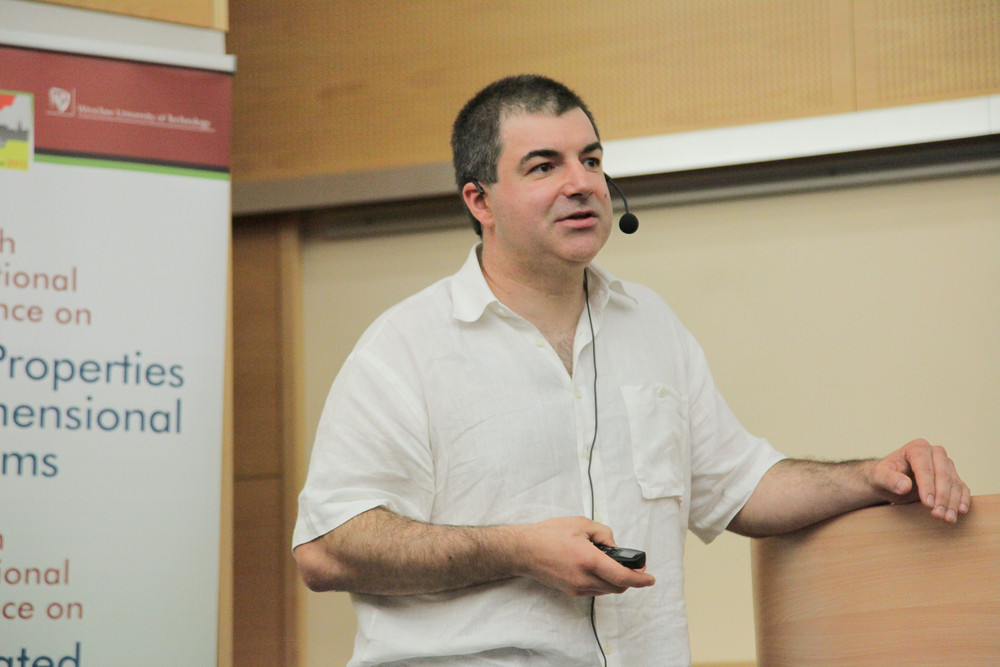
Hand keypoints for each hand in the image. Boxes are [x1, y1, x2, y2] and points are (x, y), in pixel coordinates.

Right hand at [510, 516, 654, 596]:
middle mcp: (584, 578)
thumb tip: (614, 547)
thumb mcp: (581, 524)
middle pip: (618, 587)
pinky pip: (594, 590)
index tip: (650, 578)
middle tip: (633, 567)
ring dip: (615, 580)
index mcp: (589, 560)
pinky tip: (596, 568)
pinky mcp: (571, 591)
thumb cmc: (548, 534)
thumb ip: (604, 533)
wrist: (524, 550)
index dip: (640, 580)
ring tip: (609, 563)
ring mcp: (577, 588)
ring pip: (606, 590)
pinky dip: (602, 581)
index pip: (622, 577)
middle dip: (629, 580)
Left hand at [869, 439, 970, 522]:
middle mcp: (935, 453)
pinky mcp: (953, 477)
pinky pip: (962, 488)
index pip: (924, 467)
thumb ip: (889, 479)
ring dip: (952, 502)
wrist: (889, 481)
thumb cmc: (883, 476)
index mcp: (917, 448)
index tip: (928, 503)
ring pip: (954, 482)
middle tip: (937, 514)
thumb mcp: (879, 477)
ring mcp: (946, 465)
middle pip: (943, 474)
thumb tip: (905, 486)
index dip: (927, 486)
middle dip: (942, 496)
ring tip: (947, 518)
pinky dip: (962, 500)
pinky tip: (960, 511)